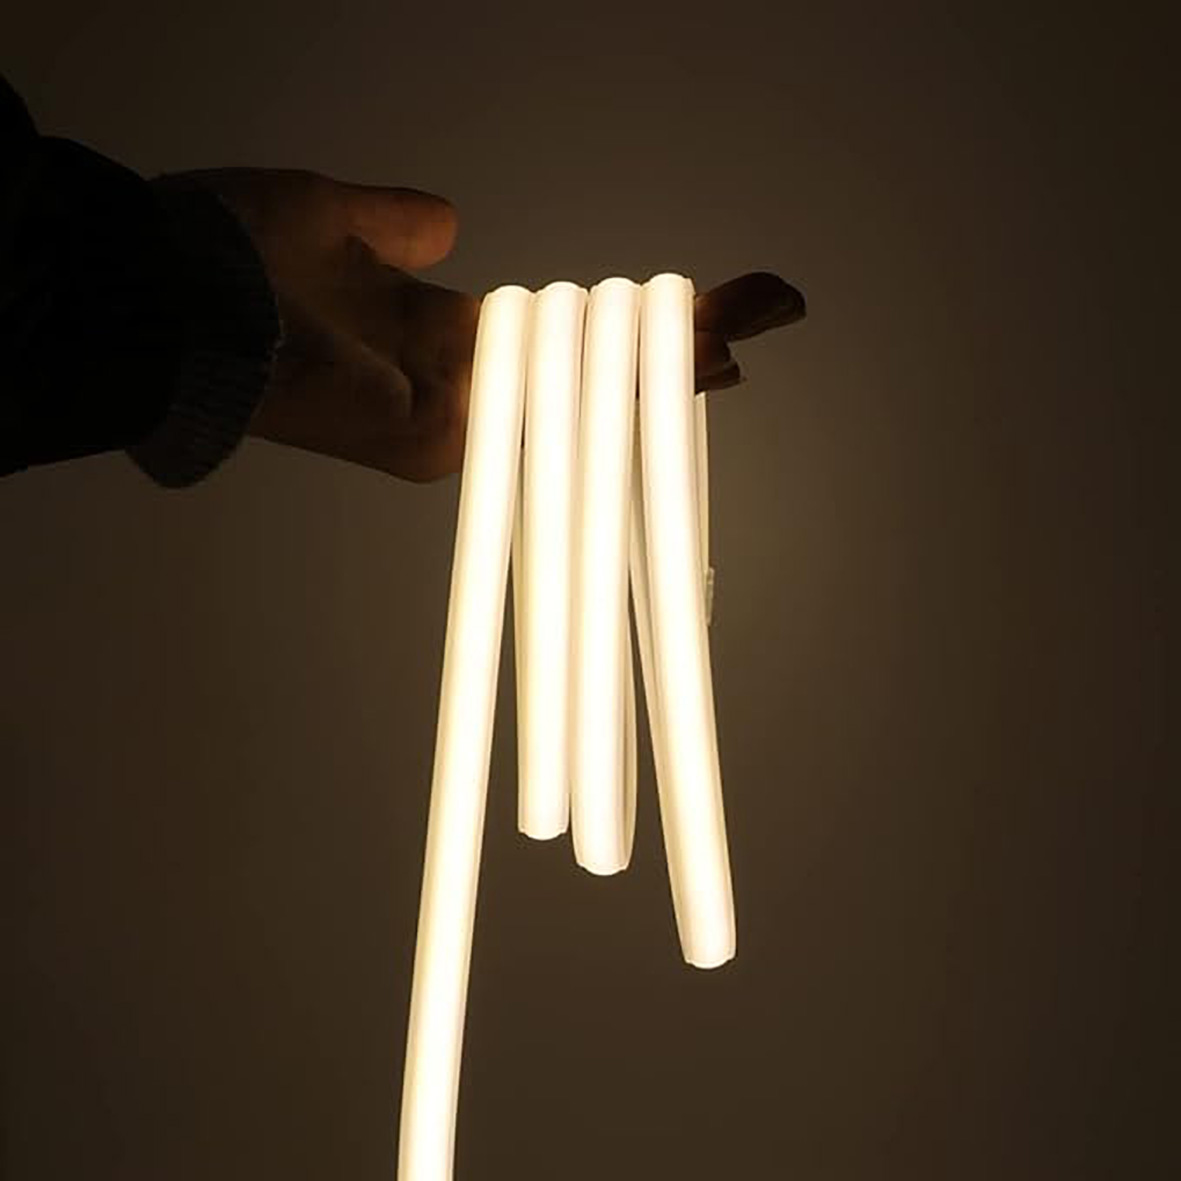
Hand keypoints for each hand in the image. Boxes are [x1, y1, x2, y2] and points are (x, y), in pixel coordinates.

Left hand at [187, 169, 805, 481]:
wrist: (177, 297)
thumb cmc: (236, 254)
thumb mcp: (335, 216)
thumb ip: (397, 223)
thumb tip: (447, 222)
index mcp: (441, 336)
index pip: (560, 335)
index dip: (624, 320)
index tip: (693, 301)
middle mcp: (462, 388)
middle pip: (595, 376)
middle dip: (684, 346)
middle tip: (769, 315)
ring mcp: (457, 423)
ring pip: (588, 399)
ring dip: (679, 363)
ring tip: (758, 331)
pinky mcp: (436, 442)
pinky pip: (548, 413)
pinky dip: (621, 388)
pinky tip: (695, 365)